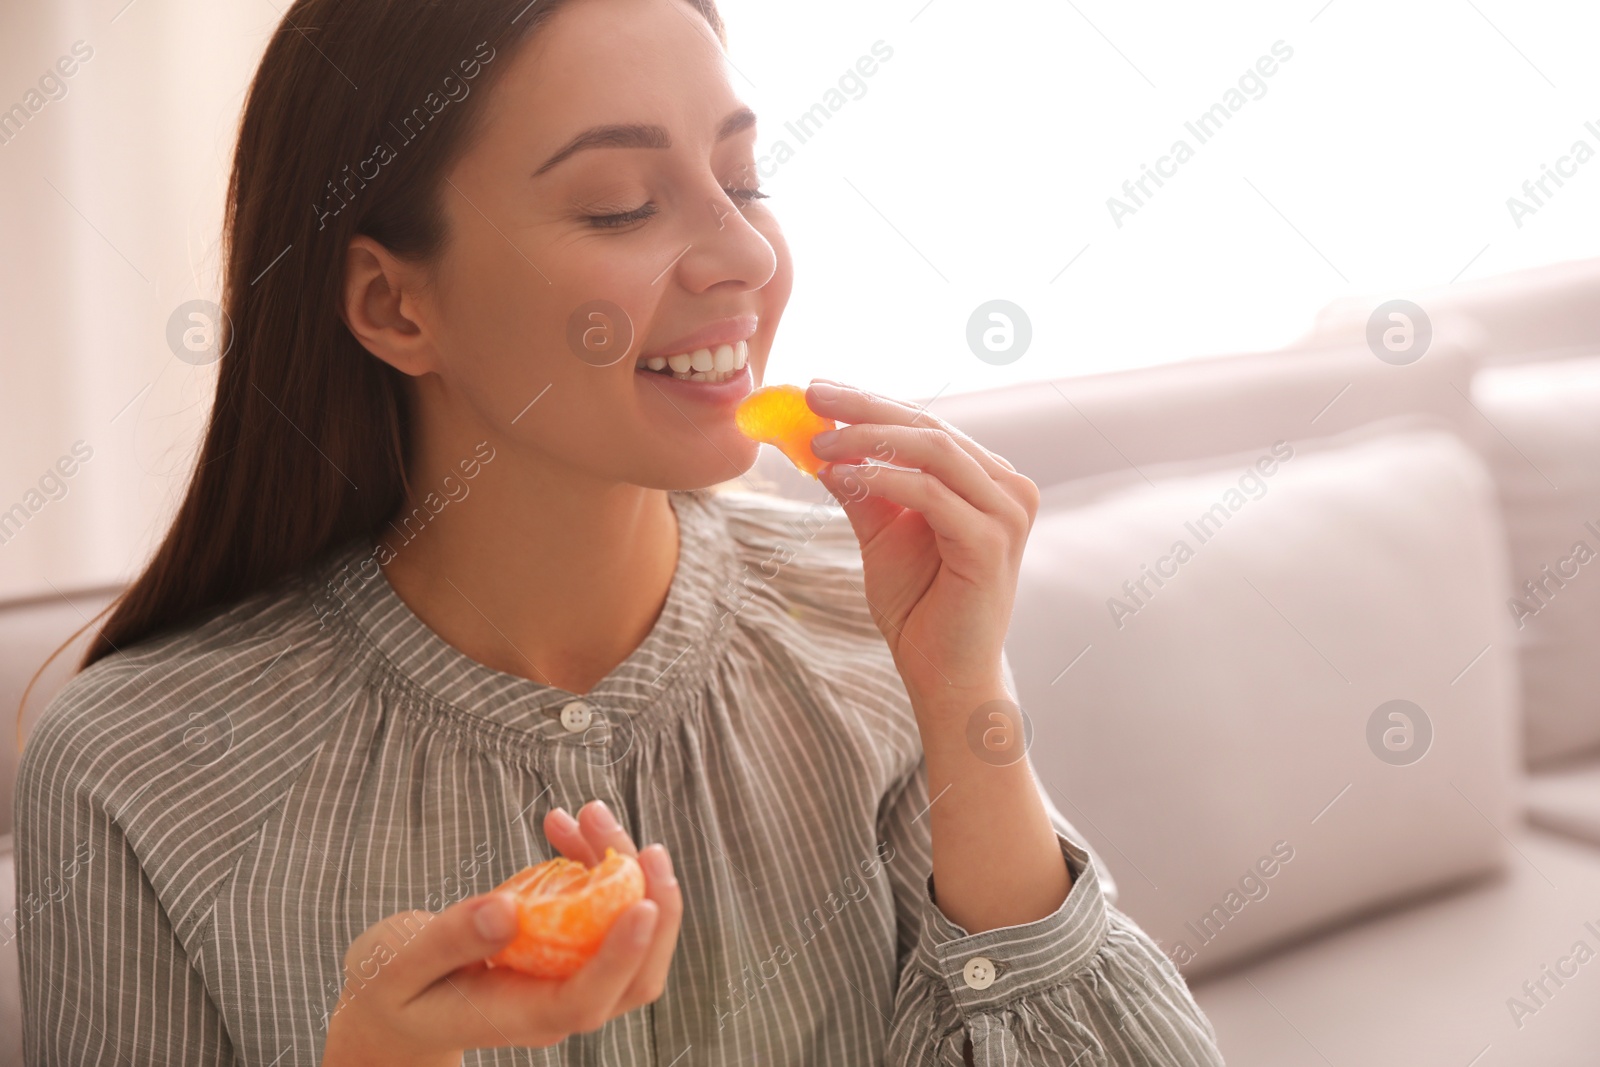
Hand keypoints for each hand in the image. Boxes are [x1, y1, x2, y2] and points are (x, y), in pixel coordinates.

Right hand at [321, 801, 681, 1065]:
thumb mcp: (398, 965)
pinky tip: (564, 827)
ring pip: (625, 935)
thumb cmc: (391, 989)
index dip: (623, 956)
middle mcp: (555, 1006)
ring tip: (588, 814)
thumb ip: (449, 940)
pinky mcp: (566, 951)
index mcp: (517, 1017)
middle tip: (641, 844)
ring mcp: (567, 979)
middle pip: (634, 974)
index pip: (587, 999)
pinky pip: (601, 911)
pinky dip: (595, 866)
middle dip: (651, 904)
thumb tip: (508, 910)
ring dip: (624, 871)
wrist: (392, 1010)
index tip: (644, 903)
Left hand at [804, 380, 1038, 707]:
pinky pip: (930, 494)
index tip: (819, 392)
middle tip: (814, 396)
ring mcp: (1006, 513)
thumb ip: (862, 490)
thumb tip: (822, 447)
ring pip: (933, 450)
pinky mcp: (991, 542)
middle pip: (931, 427)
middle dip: (866, 407)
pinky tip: (842, 476)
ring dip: (869, 440)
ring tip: (820, 443)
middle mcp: (1008, 488)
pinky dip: (883, 479)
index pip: (926, 425)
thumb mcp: (882, 535)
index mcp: (987, 480)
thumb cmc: (920, 606)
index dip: (871, 403)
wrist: (944, 674)